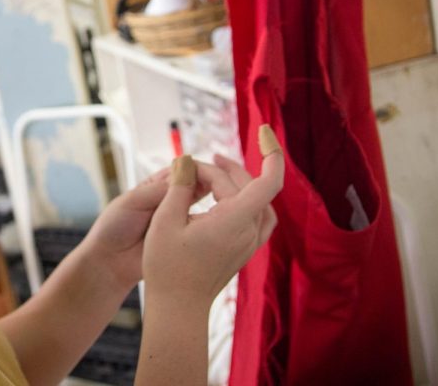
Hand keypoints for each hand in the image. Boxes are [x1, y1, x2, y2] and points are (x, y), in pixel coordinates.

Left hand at [79, 166, 213, 292]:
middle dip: (210, 186)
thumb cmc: (114, 227)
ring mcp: (178, 219)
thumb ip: (157, 190)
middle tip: (225, 189)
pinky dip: (210, 225)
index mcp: (156, 185)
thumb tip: (184, 174)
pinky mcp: (182, 238)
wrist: (109, 262)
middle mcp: (169, 199)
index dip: (198, 171)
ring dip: (214, 204)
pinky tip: (222, 225)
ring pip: (201, 207)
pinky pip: (200, 229)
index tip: (213, 175)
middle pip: (196, 187)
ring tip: (227, 205)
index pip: (183, 171)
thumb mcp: (132, 202)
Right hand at [142, 151, 283, 306]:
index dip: (272, 152)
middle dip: (221, 170)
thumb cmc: (167, 267)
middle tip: (191, 169)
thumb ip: (179, 186)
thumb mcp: (165, 220)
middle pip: (246, 185)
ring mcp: (249, 242)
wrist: (177, 308)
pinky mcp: (244, 249)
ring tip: (213, 170)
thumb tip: (188, 161)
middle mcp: (248, 231)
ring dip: (236, 181)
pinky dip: (245, 198)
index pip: (268, 181)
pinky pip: (256, 215)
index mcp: (233, 220)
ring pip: (254, 199)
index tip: (263, 130)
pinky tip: (227, 196)